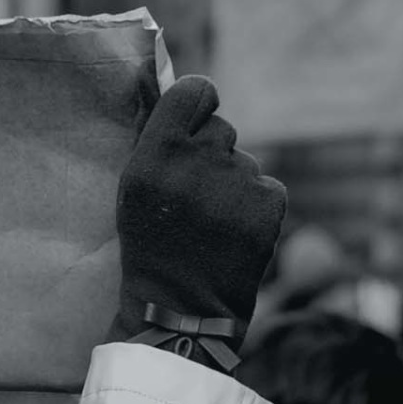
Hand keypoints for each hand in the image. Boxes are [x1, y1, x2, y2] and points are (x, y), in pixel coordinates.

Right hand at [113, 76, 288, 369]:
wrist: (181, 313)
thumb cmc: (150, 251)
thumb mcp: (132, 194)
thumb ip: (155, 143)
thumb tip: (177, 91)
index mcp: (153, 156)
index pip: (194, 90)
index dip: (198, 105)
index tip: (194, 125)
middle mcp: (196, 161)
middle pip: (221, 129)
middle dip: (211, 156)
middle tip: (194, 198)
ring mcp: (237, 181)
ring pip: (244, 162)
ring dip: (232, 186)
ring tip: (212, 226)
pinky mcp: (270, 201)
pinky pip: (267, 187)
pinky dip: (256, 208)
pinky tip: (234, 235)